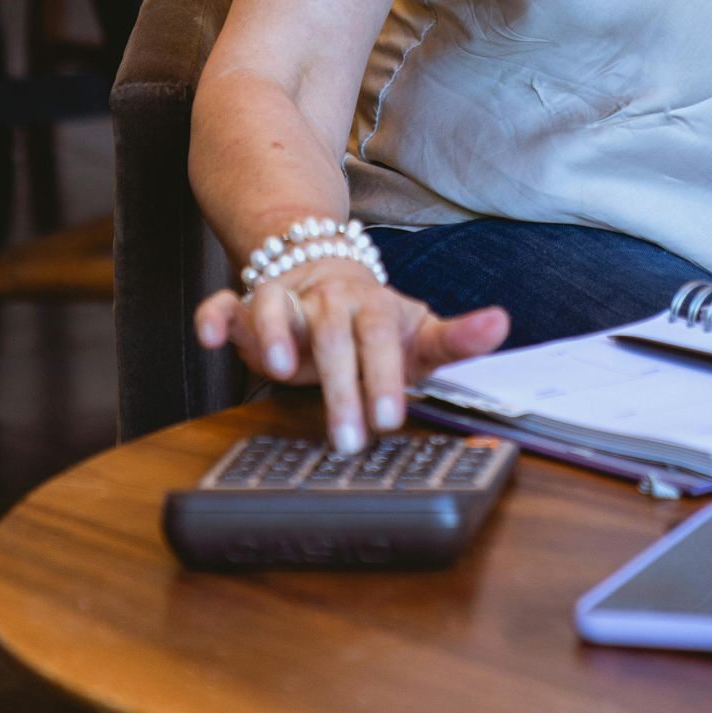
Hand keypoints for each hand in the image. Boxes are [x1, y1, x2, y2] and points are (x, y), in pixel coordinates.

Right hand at [195, 263, 507, 452]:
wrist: (328, 273)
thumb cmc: (377, 322)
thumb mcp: (418, 332)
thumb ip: (458, 337)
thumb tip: (502, 323)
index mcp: (370, 305)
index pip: (379, 336)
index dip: (384, 375)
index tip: (390, 419)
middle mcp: (326, 298)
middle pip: (332, 334)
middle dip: (340, 386)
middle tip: (347, 439)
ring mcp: (285, 299)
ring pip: (274, 306)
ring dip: (274, 333)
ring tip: (279, 369)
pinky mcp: (247, 306)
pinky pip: (224, 305)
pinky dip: (214, 316)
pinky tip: (209, 337)